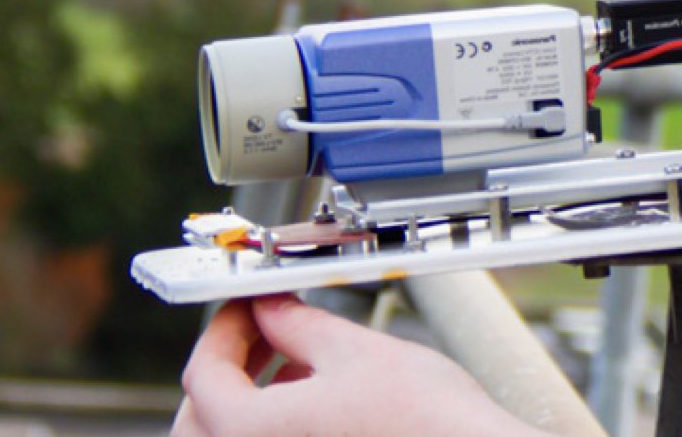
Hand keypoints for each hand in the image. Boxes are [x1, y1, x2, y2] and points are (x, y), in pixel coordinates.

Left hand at [173, 294, 549, 436]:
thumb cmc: (431, 423)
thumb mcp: (356, 351)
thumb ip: (296, 325)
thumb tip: (269, 307)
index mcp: (250, 433)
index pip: (204, 375)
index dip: (225, 327)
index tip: (249, 305)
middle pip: (201, 420)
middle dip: (225, 369)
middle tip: (261, 331)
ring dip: (245, 403)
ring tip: (292, 367)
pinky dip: (272, 429)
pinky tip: (312, 405)